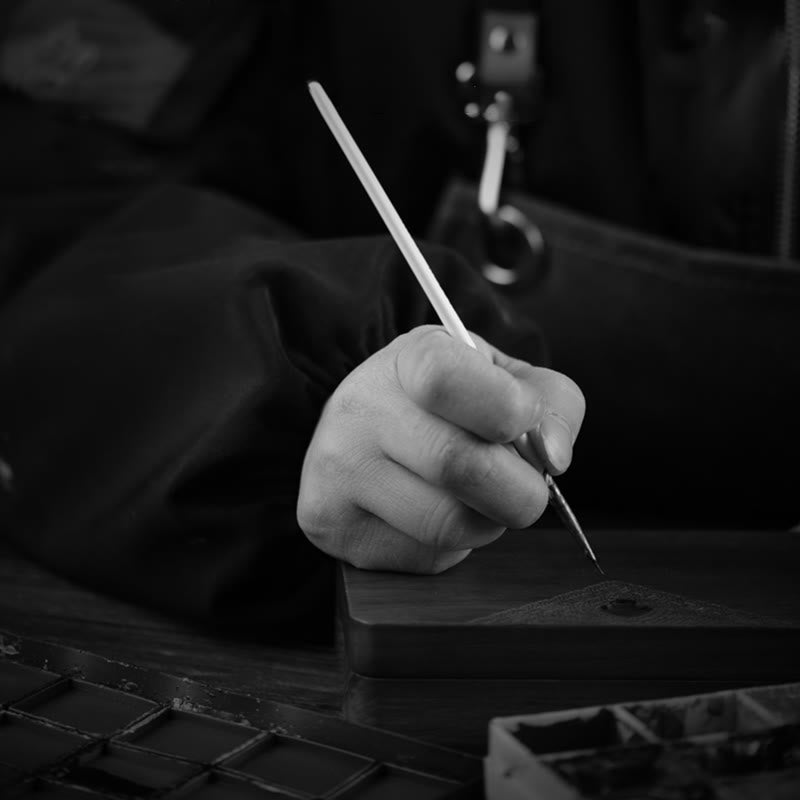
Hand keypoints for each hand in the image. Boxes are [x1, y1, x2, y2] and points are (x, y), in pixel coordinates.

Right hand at [297, 325, 584, 572]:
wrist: (369, 426)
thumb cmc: (450, 402)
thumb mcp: (502, 377)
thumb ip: (549, 403)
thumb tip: (553, 459)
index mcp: (407, 359)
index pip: (450, 381)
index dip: (511, 411)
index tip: (524, 423)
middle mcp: (359, 409)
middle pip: (461, 467)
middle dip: (521, 490)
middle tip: (525, 484)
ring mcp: (338, 470)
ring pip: (448, 525)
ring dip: (488, 523)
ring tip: (478, 498)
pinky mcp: (331, 523)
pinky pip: (424, 555)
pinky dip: (454, 546)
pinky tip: (438, 513)